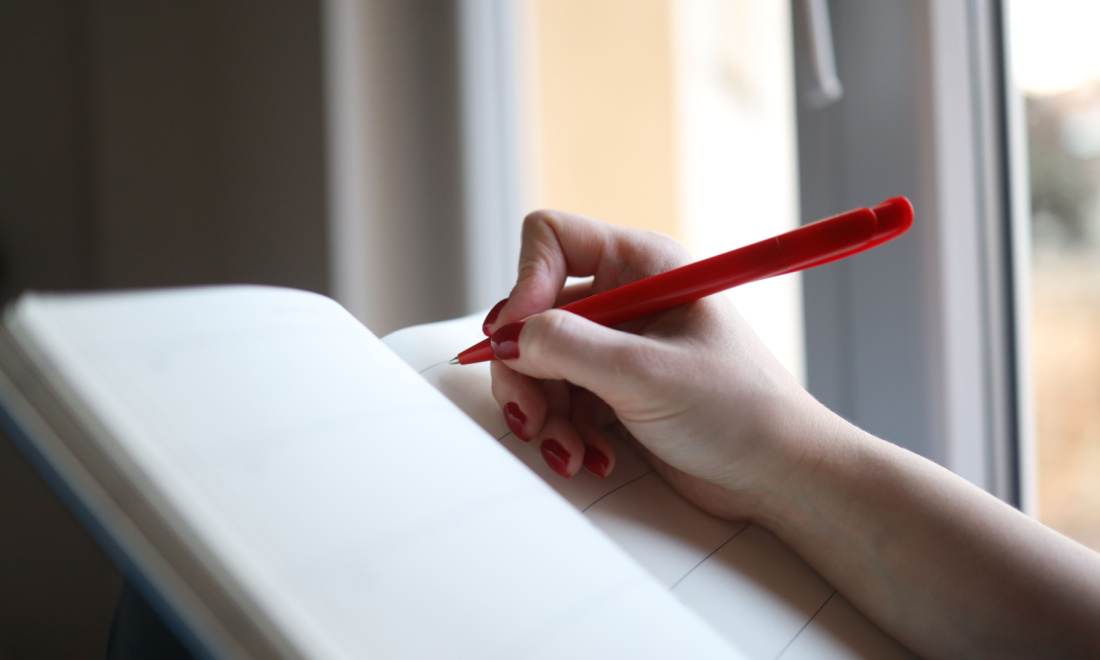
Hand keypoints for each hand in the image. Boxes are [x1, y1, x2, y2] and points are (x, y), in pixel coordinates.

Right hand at [484, 210, 831, 520]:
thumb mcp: (647, 374)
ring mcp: (618, 347)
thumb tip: (508, 338)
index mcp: (643, 267)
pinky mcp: (614, 391)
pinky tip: (592, 458)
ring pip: (539, 363)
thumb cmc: (742, 411)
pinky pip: (559, 401)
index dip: (526, 283)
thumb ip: (569, 348)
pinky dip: (564, 433)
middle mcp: (625, 299)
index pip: (553, 240)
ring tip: (571, 451)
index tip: (518, 337)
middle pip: (533, 312)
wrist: (780, 475)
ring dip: (544, 413)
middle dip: (525, 369)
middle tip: (532, 415)